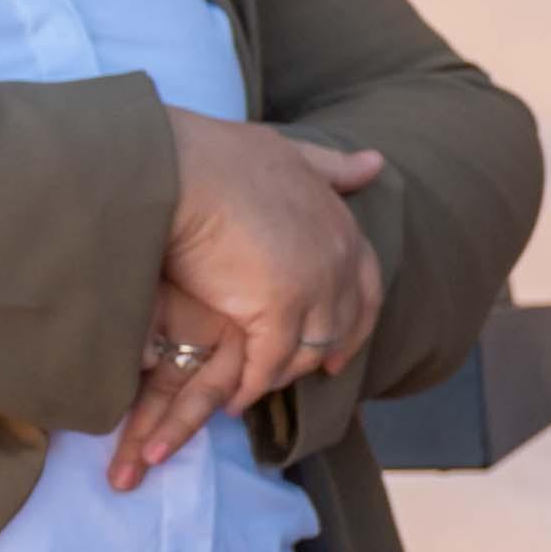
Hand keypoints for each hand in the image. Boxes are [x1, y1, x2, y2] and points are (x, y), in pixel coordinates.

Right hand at [115, 111, 385, 488]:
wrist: (176, 169)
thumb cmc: (216, 155)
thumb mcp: (287, 152)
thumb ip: (330, 166)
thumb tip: (375, 163)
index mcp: (342, 227)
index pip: (366, 288)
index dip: (356, 320)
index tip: (341, 347)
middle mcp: (338, 262)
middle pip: (343, 326)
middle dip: (323, 353)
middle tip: (300, 376)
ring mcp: (313, 290)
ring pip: (308, 351)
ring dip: (283, 373)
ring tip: (257, 387)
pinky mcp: (275, 314)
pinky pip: (270, 365)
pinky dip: (254, 386)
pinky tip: (235, 400)